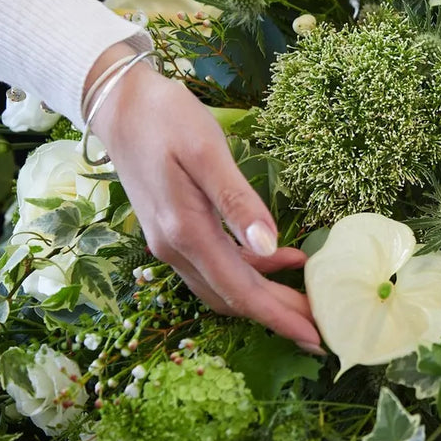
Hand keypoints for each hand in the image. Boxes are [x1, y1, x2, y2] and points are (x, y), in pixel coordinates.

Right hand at [85, 44, 321, 352]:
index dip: (279, 316)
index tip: (316, 337)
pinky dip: (249, 267)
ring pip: (224, 284)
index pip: (241, 290)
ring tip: (306, 295)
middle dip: (278, 313)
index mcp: (187, 232)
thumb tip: (271, 247)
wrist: (118, 104)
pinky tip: (279, 255)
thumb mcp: (207, 152)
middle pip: (234, 296)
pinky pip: (215, 263)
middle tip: (322, 325)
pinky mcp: (173, 228)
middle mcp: (175, 247)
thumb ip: (238, 201)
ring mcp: (170, 241)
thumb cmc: (165, 119)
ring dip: (264, 295)